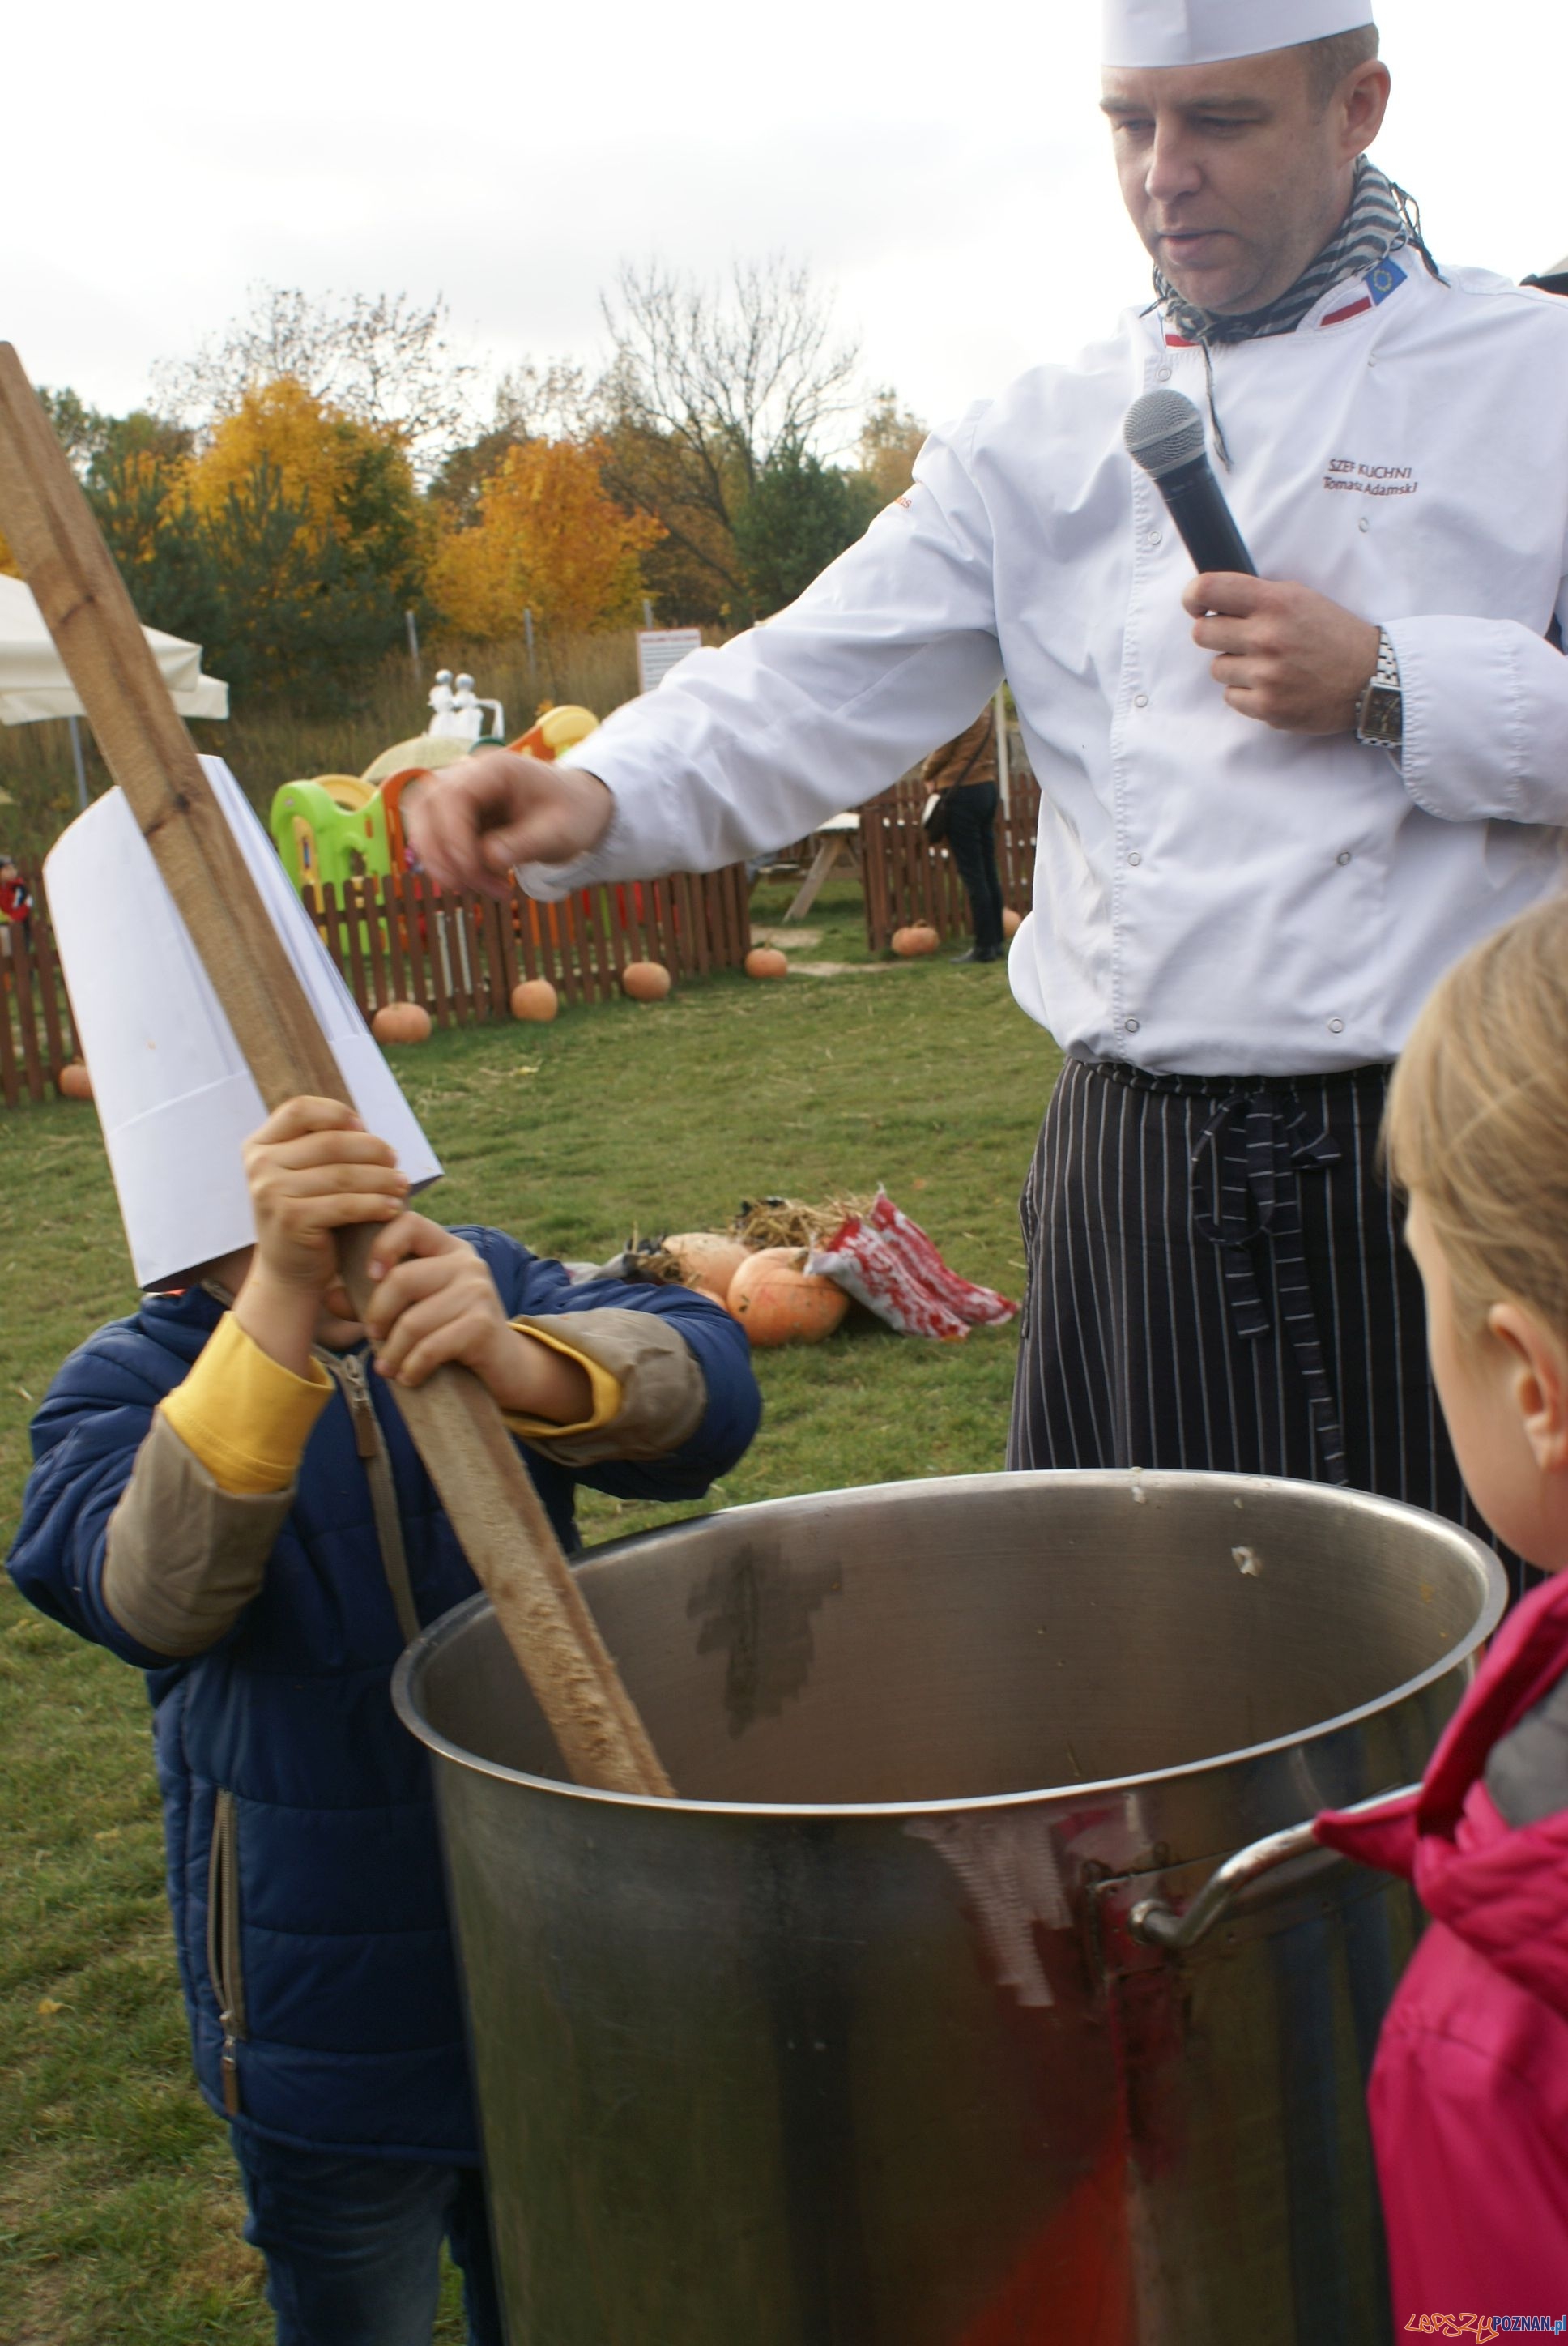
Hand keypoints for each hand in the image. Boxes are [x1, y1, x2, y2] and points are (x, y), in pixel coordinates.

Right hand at [234, 1097, 408, 1373]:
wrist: (287, 1273)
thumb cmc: (306, 1217)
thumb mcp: (304, 1176)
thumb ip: (322, 1148)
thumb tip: (364, 1126)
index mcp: (259, 1145)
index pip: (299, 1110)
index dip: (336, 1113)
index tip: (364, 1127)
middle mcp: (259, 1164)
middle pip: (329, 1141)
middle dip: (371, 1149)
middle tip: (396, 1160)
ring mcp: (270, 1191)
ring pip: (342, 1174)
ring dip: (381, 1178)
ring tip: (402, 1184)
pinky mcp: (291, 1219)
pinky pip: (345, 1204)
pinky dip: (376, 1205)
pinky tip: (395, 1208)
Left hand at [363, 1218, 592, 1420]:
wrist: (506, 1367)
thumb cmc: (451, 1333)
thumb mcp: (413, 1309)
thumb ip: (373, 1300)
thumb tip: (331, 1296)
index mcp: (447, 1248)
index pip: (409, 1223)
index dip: (382, 1244)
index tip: (369, 1275)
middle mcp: (465, 1263)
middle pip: (403, 1279)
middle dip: (377, 1314)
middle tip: (371, 1337)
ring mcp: (478, 1292)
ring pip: (414, 1321)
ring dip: (392, 1352)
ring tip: (387, 1368)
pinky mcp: (483, 1325)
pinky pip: (432, 1347)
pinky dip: (412, 1367)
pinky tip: (408, 1377)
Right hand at [409, 751, 614, 899]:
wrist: (580, 809)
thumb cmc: (574, 814)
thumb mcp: (560, 832)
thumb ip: (524, 843)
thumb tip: (487, 858)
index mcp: (497, 768)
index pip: (452, 796)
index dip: (452, 837)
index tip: (471, 871)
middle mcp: (470, 775)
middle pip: (426, 807)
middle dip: (441, 853)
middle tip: (469, 887)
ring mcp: (461, 794)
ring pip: (423, 824)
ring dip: (440, 862)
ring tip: (479, 888)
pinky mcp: (459, 816)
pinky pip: (437, 840)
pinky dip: (450, 865)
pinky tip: (480, 882)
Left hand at [1182, 574, 1379, 733]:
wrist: (1371, 677)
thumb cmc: (1333, 634)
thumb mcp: (1300, 598)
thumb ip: (1258, 596)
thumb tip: (1212, 599)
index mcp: (1274, 602)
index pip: (1208, 590)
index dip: (1193, 597)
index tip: (1196, 605)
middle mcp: (1267, 636)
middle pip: (1202, 634)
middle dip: (1215, 635)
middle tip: (1238, 639)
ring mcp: (1266, 675)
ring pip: (1217, 668)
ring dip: (1235, 667)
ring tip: (1267, 665)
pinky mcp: (1268, 707)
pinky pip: (1231, 697)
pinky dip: (1246, 693)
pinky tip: (1273, 686)